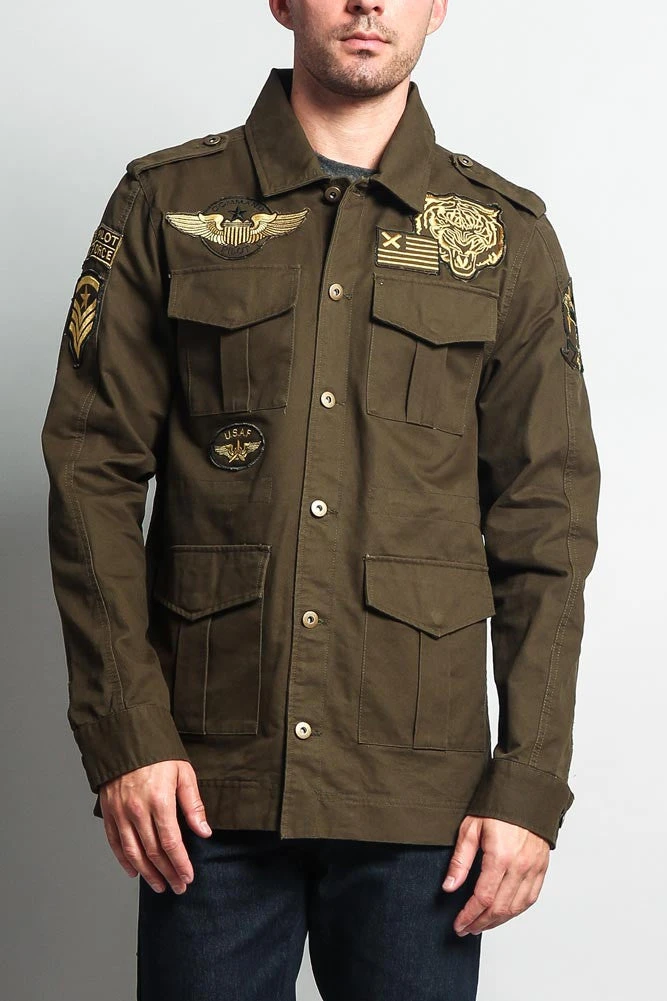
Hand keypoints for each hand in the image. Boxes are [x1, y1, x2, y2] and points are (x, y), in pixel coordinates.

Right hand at [98, 759, 211, 893]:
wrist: (126, 738)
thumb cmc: (159, 755)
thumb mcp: (183, 773)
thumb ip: (193, 804)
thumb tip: (204, 832)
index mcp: (159, 801)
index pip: (171, 842)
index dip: (180, 863)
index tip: (188, 877)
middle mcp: (137, 810)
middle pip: (153, 852)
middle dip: (167, 873)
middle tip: (178, 887)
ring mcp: (120, 813)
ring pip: (133, 852)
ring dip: (147, 873)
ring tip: (159, 886)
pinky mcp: (109, 812)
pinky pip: (115, 842)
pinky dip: (124, 860)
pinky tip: (134, 871)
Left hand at [442, 816, 549, 935]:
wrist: (526, 792)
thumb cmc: (497, 807)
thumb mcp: (471, 828)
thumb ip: (460, 860)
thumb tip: (449, 887)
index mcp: (501, 856)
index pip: (483, 897)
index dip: (469, 915)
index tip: (458, 924)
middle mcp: (520, 866)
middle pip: (500, 908)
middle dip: (481, 923)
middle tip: (466, 929)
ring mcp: (534, 868)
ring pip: (516, 908)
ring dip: (498, 921)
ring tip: (481, 925)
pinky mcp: (541, 868)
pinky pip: (530, 899)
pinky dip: (516, 911)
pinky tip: (503, 914)